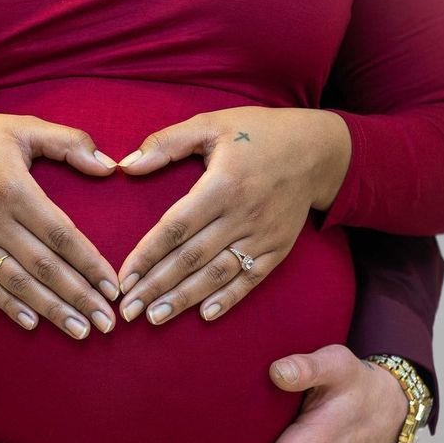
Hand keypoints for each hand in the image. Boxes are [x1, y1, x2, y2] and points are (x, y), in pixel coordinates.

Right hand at [0, 113, 121, 338]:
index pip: (61, 235)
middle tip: (106, 323)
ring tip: (80, 330)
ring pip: (18, 283)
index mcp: (14, 190)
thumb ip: (69, 143)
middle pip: (44, 267)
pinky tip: (32, 325)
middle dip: (79, 297)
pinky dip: (9, 307)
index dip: (89, 264)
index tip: (112, 287)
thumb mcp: (23, 127)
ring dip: (51, 310)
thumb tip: (109, 166)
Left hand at [112, 106, 350, 324]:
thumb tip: (126, 164)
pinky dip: (229, 299)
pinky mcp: (278, 248)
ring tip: (155, 318)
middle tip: (128, 310)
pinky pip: (250, 279)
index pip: (175, 228)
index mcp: (222, 185)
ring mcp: (262, 235)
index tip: (124, 278)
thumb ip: (167, 143)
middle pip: (191, 258)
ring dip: (184, 299)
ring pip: (217, 274)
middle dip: (156, 287)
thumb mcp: (211, 124)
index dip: (147, 255)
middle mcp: (242, 215)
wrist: (320, 150)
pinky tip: (205, 316)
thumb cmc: (258, 133)